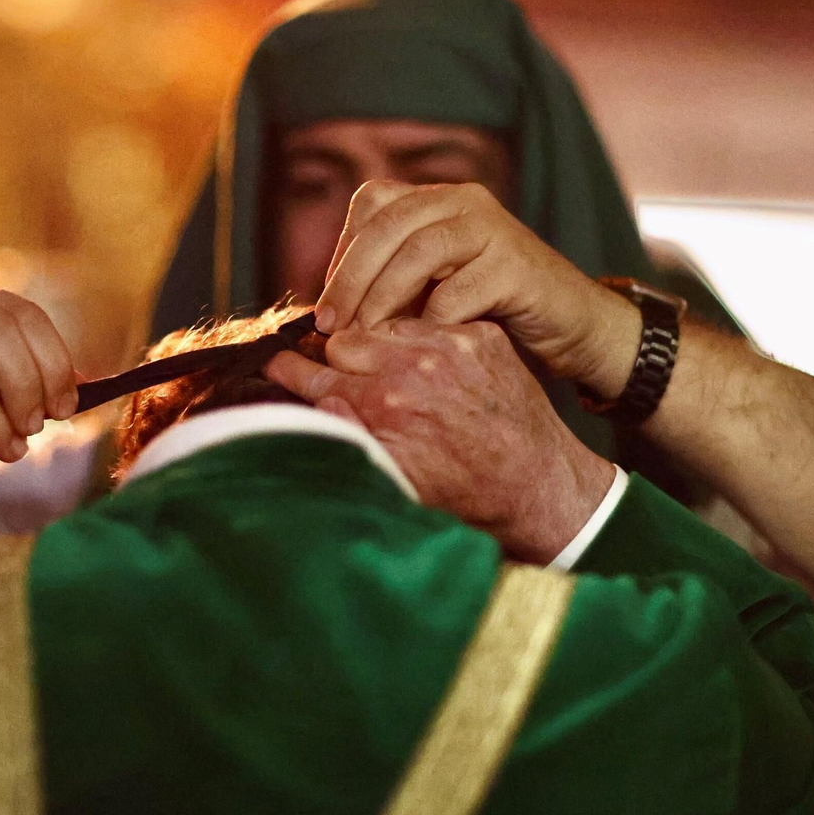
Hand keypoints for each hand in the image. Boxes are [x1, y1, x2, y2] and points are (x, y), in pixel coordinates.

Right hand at [265, 318, 615, 562]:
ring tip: (390, 375)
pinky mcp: (480, 334)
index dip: (289, 371)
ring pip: (383, 324)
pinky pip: (429, 320)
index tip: (274, 365)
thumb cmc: (463, 493)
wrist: (539, 485)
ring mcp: (450, 345)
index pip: (313, 373)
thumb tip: (314, 399)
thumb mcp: (395, 481)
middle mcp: (414, 367)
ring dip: (379, 345)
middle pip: (342, 341)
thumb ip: (348, 437)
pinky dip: (422, 340)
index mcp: (384, 406)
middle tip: (344, 380)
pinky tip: (430, 368)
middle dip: (337, 360)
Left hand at [315, 181, 639, 397]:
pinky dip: (432, 320)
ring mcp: (494, 229)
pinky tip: (420, 345)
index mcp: (437, 200)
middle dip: (352, 276)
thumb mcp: (428, 291)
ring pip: (421, 250)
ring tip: (366, 336)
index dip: (343, 252)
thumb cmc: (489, 314)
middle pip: (390, 223)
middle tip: (331, 324)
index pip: (372, 205)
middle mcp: (464, 202)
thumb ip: (385, 287)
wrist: (569, 326)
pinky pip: (460, 289)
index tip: (326, 304)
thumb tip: (322, 312)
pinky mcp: (517, 266)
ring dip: (385, 297)